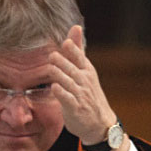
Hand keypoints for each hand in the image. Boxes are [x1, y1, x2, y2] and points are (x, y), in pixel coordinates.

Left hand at [48, 25, 117, 144]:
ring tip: (50, 68)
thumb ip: (77, 50)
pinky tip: (54, 87)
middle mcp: (84, 81)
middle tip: (52, 56)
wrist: (100, 123)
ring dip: (59, 75)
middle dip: (62, 62)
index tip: (65, 43)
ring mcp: (80, 94)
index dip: (73, 50)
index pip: (79, 57)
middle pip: (72, 68)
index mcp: (87, 70)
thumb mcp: (85, 70)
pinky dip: (61, 93)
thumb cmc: (89, 93)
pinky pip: (67, 98)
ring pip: (68, 82)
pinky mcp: (75, 108)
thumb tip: (75, 27)